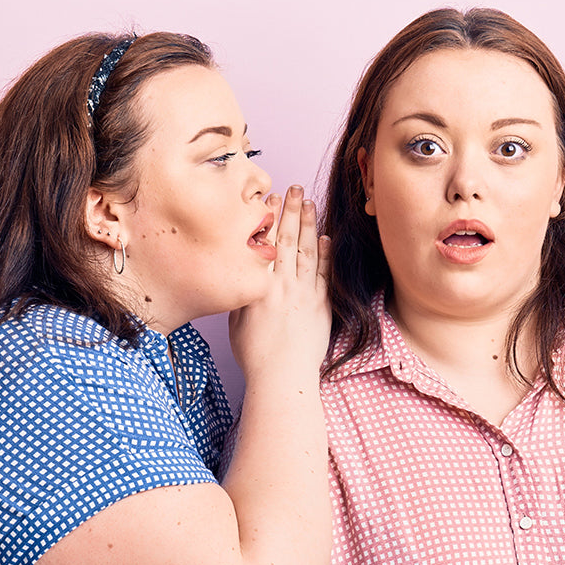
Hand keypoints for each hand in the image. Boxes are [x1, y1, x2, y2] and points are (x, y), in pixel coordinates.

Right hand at [229, 186, 331, 380]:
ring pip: (308, 251)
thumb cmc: (256, 355)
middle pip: (289, 239)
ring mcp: (306, 293)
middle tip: (295, 188)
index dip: (269, 218)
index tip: (270, 198)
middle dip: (291, 210)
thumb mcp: (238, 320)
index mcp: (260, 286)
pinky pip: (325, 273)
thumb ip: (244, 294)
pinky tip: (326, 237)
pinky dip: (326, 253)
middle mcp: (284, 284)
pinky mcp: (322, 305)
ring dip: (309, 224)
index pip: (265, 243)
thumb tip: (245, 275)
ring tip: (309, 202)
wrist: (283, 377)